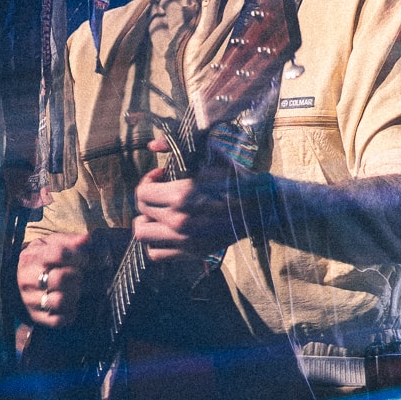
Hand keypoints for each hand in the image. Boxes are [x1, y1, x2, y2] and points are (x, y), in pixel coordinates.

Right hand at [18, 232, 90, 327]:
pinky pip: (58, 320)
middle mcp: (27, 279)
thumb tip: (87, 239)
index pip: (59, 254)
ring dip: (74, 295)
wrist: (18, 279)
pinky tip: (70, 304)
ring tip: (74, 289)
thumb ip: (71, 240)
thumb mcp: (52, 244)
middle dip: (76, 276)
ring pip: (60, 301)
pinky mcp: (35, 317)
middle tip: (78, 274)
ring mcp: (29, 300)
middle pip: (61, 278)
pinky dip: (70, 313)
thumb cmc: (42, 258)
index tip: (83, 259)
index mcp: (31, 256)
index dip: (78, 256)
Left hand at [133, 139, 247, 261]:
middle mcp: (179, 221)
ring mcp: (184, 241)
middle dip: (146, 198)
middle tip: (161, 191)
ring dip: (146, 221)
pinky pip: (155, 254)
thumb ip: (176, 146)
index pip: (142, 192)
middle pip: (140, 211)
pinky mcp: (191, 253)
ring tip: (159, 212)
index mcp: (182, 195)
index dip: (148, 180)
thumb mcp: (210, 154)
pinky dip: (154, 243)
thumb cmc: (235, 178)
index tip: (161, 175)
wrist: (260, 208)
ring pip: (142, 235)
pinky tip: (166, 229)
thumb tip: (151, 146)